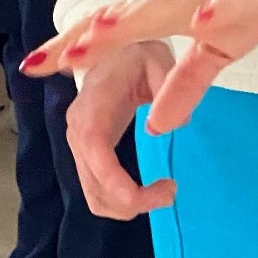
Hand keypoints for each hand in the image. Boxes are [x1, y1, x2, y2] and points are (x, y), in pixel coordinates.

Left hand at [25, 0, 257, 132]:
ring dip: (133, 19)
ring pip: (166, 3)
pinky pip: (229, 0)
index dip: (73, 47)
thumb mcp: (217, 52)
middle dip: (87, 38)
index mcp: (169, 10)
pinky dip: (213, 10)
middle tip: (46, 59)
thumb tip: (155, 125)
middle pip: (125, 15)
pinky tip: (200, 21)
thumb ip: (184, 85)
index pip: (113, 28)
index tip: (32, 65)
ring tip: (100, 35)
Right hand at [64, 41, 176, 218]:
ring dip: (126, 207)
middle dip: (130, 201)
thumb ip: (166, 84)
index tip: (147, 197)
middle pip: (93, 184)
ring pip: (94, 195)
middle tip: (172, 192)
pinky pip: (97, 190)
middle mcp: (77, 131)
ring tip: (165, 192)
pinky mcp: (87, 154)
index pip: (95, 152)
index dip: (114, 182)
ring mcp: (79, 145)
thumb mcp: (157, 59)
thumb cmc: (137, 53)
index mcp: (92, 106)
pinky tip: (148, 191)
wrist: (114, 51)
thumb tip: (179, 123)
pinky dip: (120, 200)